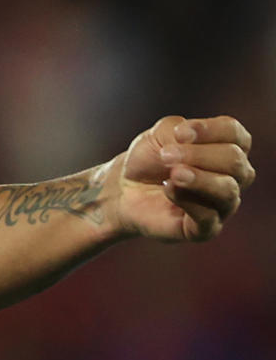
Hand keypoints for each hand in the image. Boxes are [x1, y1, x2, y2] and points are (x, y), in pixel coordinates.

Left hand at [113, 115, 253, 241]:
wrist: (124, 190)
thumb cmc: (149, 160)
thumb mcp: (160, 134)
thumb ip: (180, 130)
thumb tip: (190, 140)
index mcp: (229, 149)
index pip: (235, 134)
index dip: (210, 130)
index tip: (179, 133)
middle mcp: (234, 178)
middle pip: (234, 161)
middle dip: (198, 155)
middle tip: (165, 155)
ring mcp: (223, 205)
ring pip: (228, 191)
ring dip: (198, 178)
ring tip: (173, 173)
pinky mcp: (206, 229)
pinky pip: (208, 217)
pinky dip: (187, 200)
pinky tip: (168, 190)